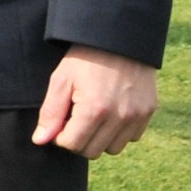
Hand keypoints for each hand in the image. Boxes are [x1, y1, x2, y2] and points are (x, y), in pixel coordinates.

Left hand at [32, 46, 157, 157]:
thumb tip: (40, 141)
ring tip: (93, 116)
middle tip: (74, 118)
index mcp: (94, 110)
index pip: (71, 145)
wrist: (119, 39)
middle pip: (92, 151)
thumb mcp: (61, 81)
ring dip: (99, 139)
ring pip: (113, 148)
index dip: (59, 136)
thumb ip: (50, 113)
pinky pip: (132, 137)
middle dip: (78, 139)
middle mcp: (119, 117)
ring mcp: (137, 116)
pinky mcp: (149, 112)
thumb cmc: (85, 59)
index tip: (59, 122)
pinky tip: (111, 113)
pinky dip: (119, 132)